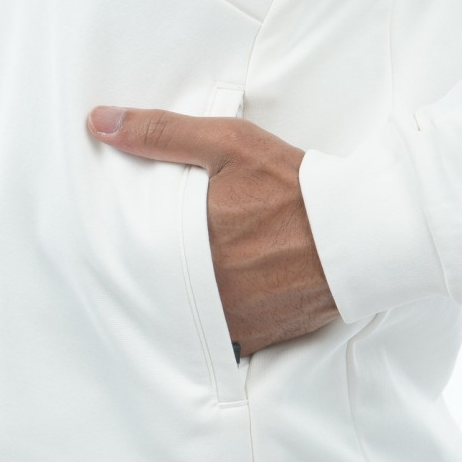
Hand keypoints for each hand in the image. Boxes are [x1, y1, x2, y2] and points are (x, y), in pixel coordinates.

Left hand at [87, 106, 339, 355]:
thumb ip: (161, 134)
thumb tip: (98, 122)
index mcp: (188, 247)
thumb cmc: (293, 185)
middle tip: (169, 264)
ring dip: (193, 304)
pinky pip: (229, 339)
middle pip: (165, 291)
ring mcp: (234, 320)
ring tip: (204, 282)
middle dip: (163, 278)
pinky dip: (227, 324)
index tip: (132, 246)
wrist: (363, 230)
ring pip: (193, 319)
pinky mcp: (263, 337)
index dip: (134, 251)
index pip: (137, 257)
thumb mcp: (228, 145)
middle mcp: (206, 291)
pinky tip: (234, 302)